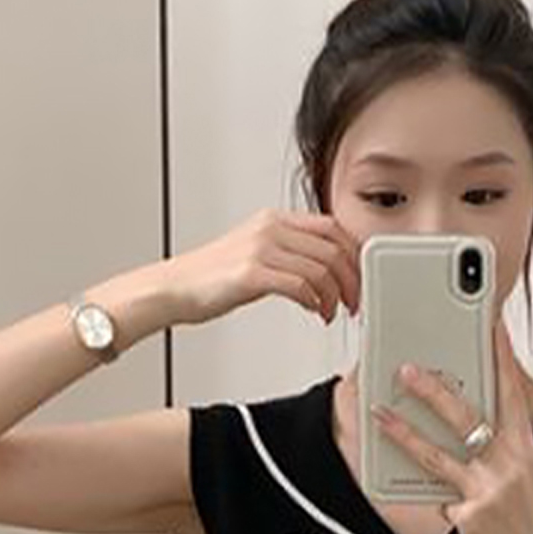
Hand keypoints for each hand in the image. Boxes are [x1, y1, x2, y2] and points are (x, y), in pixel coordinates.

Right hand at [163, 208, 360, 327]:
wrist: (174, 288)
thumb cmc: (212, 277)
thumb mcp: (256, 252)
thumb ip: (289, 252)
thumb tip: (325, 269)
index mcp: (275, 220)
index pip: (333, 228)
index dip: (354, 256)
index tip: (358, 279)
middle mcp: (271, 229)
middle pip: (334, 249)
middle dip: (351, 280)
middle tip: (353, 302)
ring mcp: (261, 249)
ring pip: (322, 269)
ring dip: (334, 297)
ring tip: (330, 313)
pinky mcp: (252, 274)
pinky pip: (301, 286)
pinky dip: (315, 302)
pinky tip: (314, 311)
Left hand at [370, 315, 532, 533]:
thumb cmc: (529, 520)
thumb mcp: (525, 476)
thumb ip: (501, 449)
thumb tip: (465, 423)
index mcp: (526, 449)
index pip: (511, 394)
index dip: (501, 358)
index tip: (490, 326)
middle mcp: (509, 464)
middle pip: (465, 416)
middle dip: (432, 390)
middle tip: (406, 370)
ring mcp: (488, 489)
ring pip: (437, 453)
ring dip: (404, 432)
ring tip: (380, 414)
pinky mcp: (470, 514)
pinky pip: (440, 497)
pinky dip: (437, 498)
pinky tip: (439, 500)